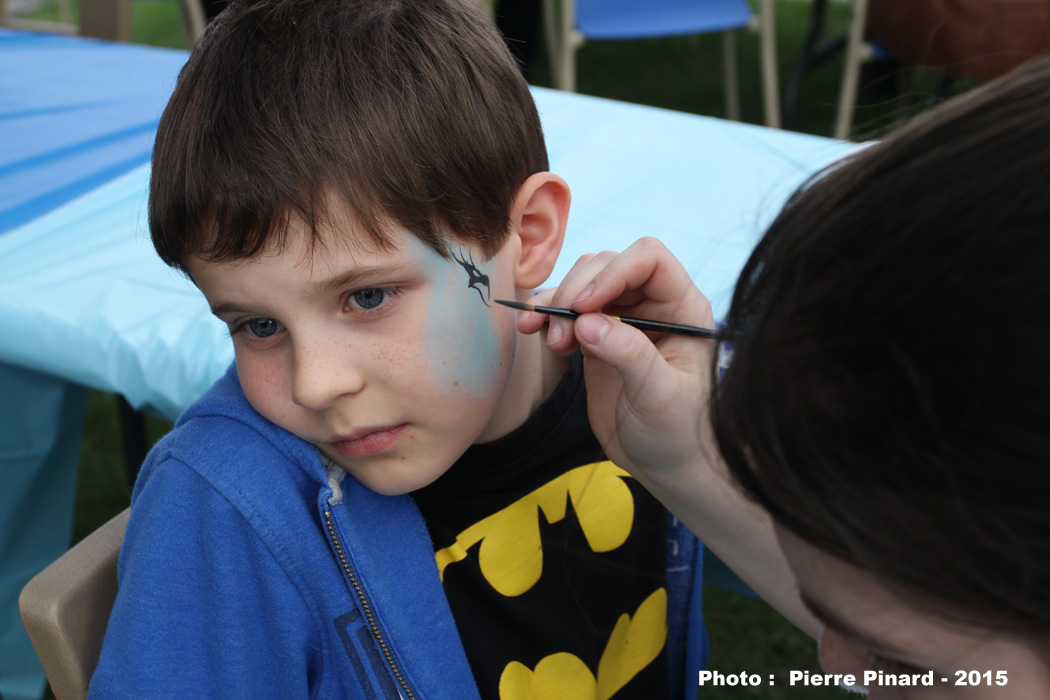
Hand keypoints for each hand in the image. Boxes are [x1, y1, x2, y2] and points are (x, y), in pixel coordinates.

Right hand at [518, 237, 719, 484]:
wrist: (666, 464)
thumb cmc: (679, 432)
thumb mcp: (660, 396)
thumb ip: (629, 355)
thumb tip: (586, 322)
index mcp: (683, 309)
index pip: (650, 260)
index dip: (614, 272)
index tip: (585, 305)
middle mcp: (655, 305)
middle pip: (609, 265)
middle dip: (577, 291)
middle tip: (562, 332)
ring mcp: (624, 319)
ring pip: (583, 283)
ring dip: (558, 304)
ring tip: (552, 343)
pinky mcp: (598, 337)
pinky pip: (568, 310)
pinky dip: (548, 317)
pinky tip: (538, 335)